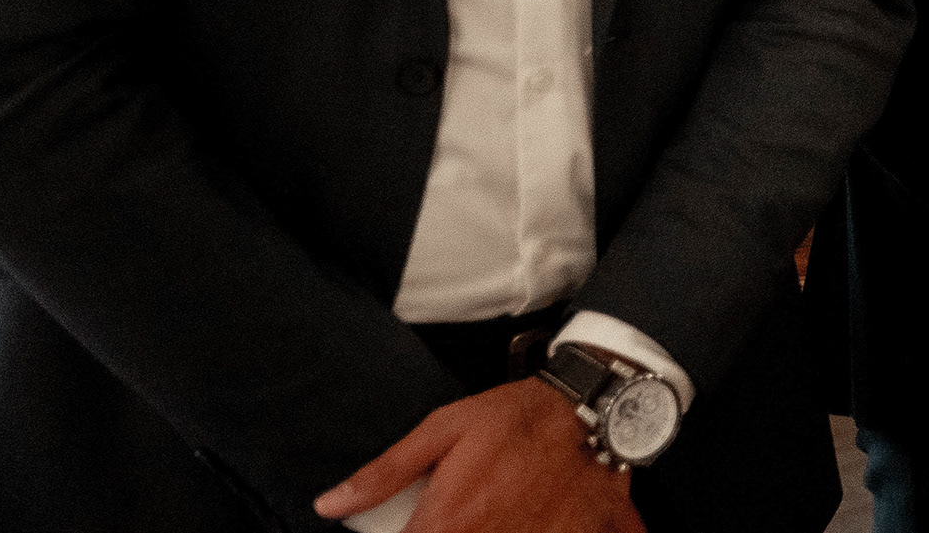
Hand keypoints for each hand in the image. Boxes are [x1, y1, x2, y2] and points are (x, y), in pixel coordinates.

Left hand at [315, 379, 641, 531]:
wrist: (598, 407)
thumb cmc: (519, 415)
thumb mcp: (445, 427)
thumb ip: (386, 472)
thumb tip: (330, 505)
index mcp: (448, 522)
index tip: (417, 523)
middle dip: (449, 530)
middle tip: (461, 513)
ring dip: (488, 531)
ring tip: (493, 512)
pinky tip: (527, 520)